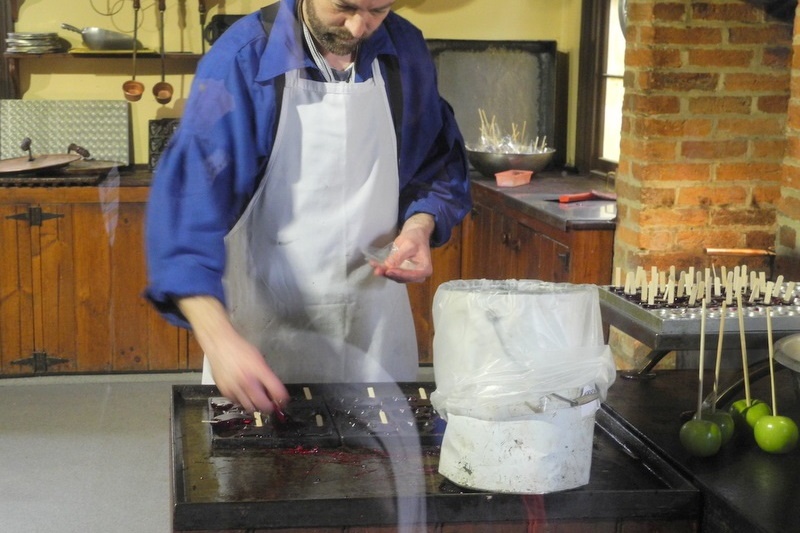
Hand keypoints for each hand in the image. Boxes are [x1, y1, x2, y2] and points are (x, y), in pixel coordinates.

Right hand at [178, 296, 288, 412]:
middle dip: (269, 407)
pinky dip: (243, 401)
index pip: (276, 391)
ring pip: (250, 407)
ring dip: (256, 406)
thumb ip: (267, 375)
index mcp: (259, 371)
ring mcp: (235, 388)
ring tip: (257, 399)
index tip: (283, 401)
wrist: (219, 345)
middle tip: (271, 405)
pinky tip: (244, 394)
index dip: (282, 399)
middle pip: (263, 405)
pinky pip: (237, 403)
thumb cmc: (240, 349)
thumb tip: (273, 390)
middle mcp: (247, 382)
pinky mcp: (225, 391)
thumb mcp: (259, 359)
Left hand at [371, 213, 434, 283]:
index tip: (388, 271)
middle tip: (377, 270)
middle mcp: (418, 276)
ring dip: (384, 272)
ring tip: (375, 266)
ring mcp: (409, 275)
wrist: (415, 234)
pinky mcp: (402, 272)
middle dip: (389, 274)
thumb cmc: (415, 238)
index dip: (399, 274)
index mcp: (425, 269)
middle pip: (402, 277)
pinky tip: (374, 264)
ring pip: (395, 276)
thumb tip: (388, 265)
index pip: (411, 275)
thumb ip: (399, 256)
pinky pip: (392, 273)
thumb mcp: (408, 245)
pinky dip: (383, 269)